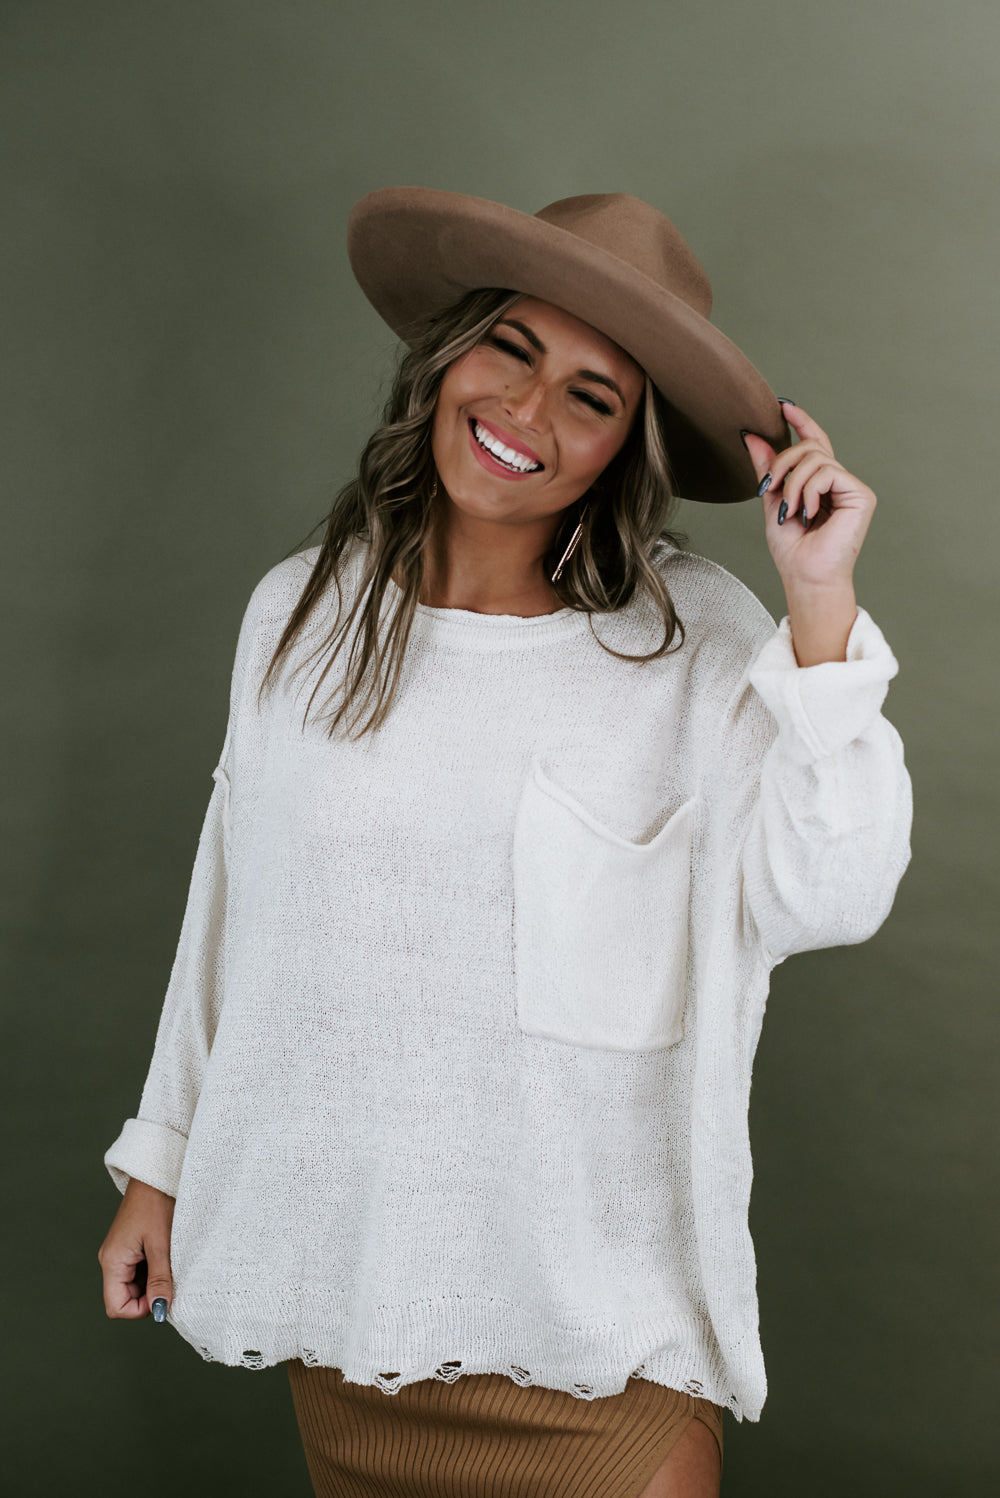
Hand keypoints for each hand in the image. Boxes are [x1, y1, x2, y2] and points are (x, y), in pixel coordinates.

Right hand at [98, 1177, 174, 1320]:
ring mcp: (120, 1252)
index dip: (140, 1309)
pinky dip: (154, 1269)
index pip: (116, 1307)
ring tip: (170, 1261)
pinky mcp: (130, 1245)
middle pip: (125, 1297)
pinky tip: (167, 1255)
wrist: (156, 1173)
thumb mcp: (162, 1245)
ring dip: (153, 1281)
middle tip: (171, 1277)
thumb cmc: (157, 1203)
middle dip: (148, 1295)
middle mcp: (111, 1259)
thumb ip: (160, 1280)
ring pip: (134, 1284)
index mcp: (112, 1261)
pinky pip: (139, 1269)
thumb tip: (160, 1312)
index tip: (163, 1294)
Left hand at [742, 401, 876, 663]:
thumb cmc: (792, 549)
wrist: (805, 576)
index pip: (814, 442)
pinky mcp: (861, 494)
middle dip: (782, 463)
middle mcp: (838, 482)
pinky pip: (828, 472)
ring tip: (790, 510)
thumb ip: (767, 470)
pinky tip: (809, 512)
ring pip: (816, 458)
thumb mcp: (772, 501)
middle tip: (769, 489)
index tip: (782, 406)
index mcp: (819, 483)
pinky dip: (809, 491)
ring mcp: (851, 487)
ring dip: (792, 483)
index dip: (801, 421)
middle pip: (810, 447)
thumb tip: (752, 436)